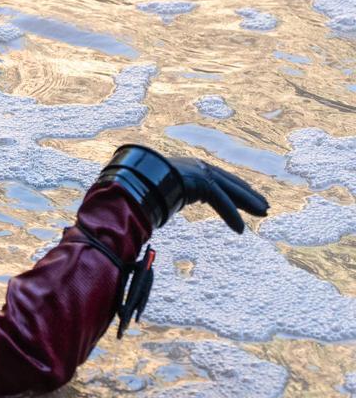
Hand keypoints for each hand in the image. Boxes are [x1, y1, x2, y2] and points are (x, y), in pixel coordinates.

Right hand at [97, 145, 269, 232]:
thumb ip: (165, 199)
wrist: (134, 176)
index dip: (235, 189)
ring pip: (230, 190)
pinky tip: (239, 230)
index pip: (219, 179)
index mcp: (191, 168)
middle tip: (264, 207)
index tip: (247, 199)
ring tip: (264, 213)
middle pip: (230, 183)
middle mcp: (199, 167)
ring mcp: (201, 172)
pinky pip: (220, 201)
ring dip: (248, 203)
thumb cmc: (142, 185)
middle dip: (249, 195)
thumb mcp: (159, 192)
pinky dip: (230, 215)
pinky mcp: (200, 181)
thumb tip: (156, 212)